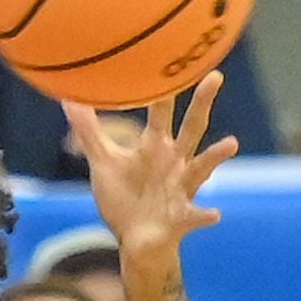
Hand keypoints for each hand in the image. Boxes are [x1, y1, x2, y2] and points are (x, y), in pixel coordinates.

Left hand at [62, 73, 238, 264]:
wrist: (134, 241)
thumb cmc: (123, 197)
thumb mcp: (104, 161)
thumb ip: (90, 132)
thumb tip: (69, 99)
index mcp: (155, 146)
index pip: (161, 110)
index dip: (164, 87)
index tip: (172, 59)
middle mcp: (174, 161)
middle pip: (192, 127)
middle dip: (202, 103)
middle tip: (215, 75)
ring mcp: (181, 188)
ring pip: (202, 167)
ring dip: (215, 156)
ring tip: (231, 143)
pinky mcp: (181, 218)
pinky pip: (195, 215)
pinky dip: (205, 215)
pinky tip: (215, 214)